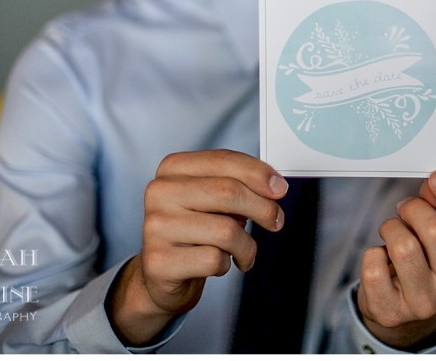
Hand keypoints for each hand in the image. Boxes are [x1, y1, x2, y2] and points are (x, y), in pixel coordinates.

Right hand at [108, 150, 288, 344]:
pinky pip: (213, 260)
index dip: (258, 173)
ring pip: (225, 231)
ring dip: (246, 245)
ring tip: (243, 252)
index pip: (223, 160)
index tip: (280, 189)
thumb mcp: (216, 200)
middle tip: (276, 221)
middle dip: (263, 208)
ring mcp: (155, 227)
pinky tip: (217, 264)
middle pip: (228, 192)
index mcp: (173, 168)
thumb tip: (275, 187)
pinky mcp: (159, 261)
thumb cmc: (197, 230)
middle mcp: (159, 192)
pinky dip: (226, 265)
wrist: (163, 274)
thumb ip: (241, 185)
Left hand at [356, 169, 435, 348]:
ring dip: (391, 228)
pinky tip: (381, 258)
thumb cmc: (429, 252)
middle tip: (406, 208)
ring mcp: (427, 304)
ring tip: (393, 232)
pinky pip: (374, 269)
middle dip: (414, 208)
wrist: (403, 300)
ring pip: (403, 247)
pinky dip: (372, 254)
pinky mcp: (393, 312)